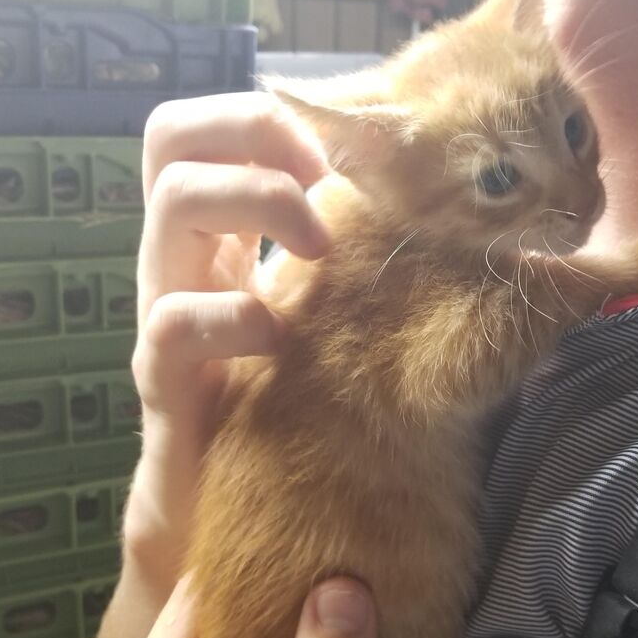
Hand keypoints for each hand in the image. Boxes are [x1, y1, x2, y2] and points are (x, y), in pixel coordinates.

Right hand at [96, 93, 330, 637]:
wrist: (228, 524)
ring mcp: (164, 321)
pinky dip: (226, 317)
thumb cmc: (291, 411)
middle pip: (168, 143)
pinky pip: (168, 330)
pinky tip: (278, 337)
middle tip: (319, 180)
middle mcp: (180, 265)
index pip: (198, 130)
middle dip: (248, 137)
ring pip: (165, 216)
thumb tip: (473, 229)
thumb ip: (356, 272)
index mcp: (218, 239)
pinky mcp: (165, 391)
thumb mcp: (324, 321)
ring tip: (320, 249)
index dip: (254, 113)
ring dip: (251, 204)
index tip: (329, 145)